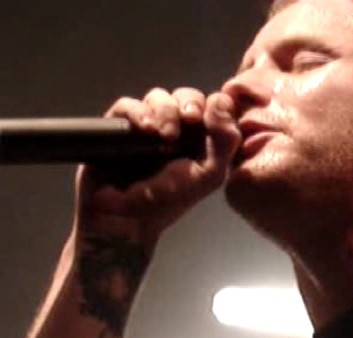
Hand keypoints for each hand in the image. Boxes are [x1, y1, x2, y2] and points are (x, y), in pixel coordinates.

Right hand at [75, 87, 241, 247]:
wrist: (129, 219)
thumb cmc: (170, 201)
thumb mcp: (210, 175)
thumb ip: (226, 142)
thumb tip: (222, 100)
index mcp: (201, 139)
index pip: (210, 106)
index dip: (213, 105)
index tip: (210, 117)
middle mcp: (175, 130)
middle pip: (185, 96)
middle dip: (189, 103)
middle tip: (190, 119)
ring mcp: (147, 127)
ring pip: (158, 97)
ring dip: (166, 110)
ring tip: (165, 135)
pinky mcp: (119, 127)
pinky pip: (126, 105)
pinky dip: (137, 112)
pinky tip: (145, 128)